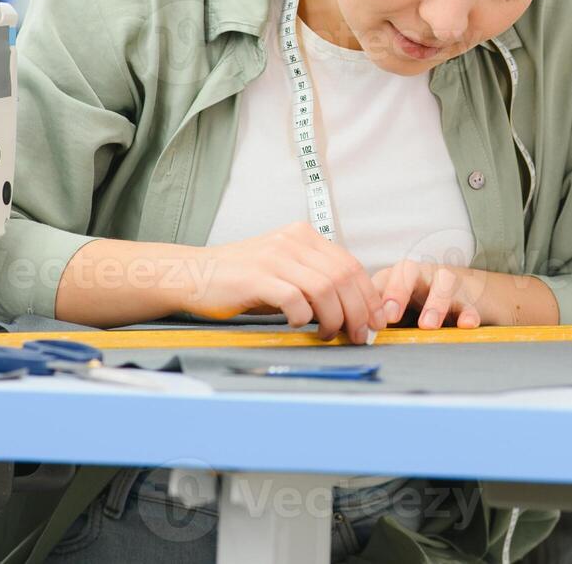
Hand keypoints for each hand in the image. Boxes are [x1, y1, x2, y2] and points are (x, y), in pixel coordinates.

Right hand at [183, 222, 386, 343]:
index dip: (368, 295)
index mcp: (304, 236)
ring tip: (329, 334)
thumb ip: (315, 280)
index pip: (350, 264)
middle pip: (343, 277)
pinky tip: (298, 325)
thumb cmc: (243, 279)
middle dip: (358, 311)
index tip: (376, 319)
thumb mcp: (284, 269)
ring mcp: (274, 257)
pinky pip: (295, 299)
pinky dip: (304, 317)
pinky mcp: (256, 277)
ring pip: (325, 289)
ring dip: (334, 318)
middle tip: (359, 335)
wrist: (194, 274)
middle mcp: (293, 241)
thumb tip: (355, 310)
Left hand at [373, 261, 490, 329]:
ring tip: (427, 326)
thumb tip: (347, 335)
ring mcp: (447, 284)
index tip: (371, 319)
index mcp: (398, 278)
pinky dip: (468, 313)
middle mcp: (422, 276)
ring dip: (434, 302)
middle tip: (391, 317)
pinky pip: (470, 303)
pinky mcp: (469, 299)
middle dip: (398, 291)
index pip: (382, 278)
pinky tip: (466, 325)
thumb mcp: (398, 310)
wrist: (464, 296)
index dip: (375, 296)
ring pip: (443, 281)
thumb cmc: (420, 305)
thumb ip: (376, 320)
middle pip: (408, 270)